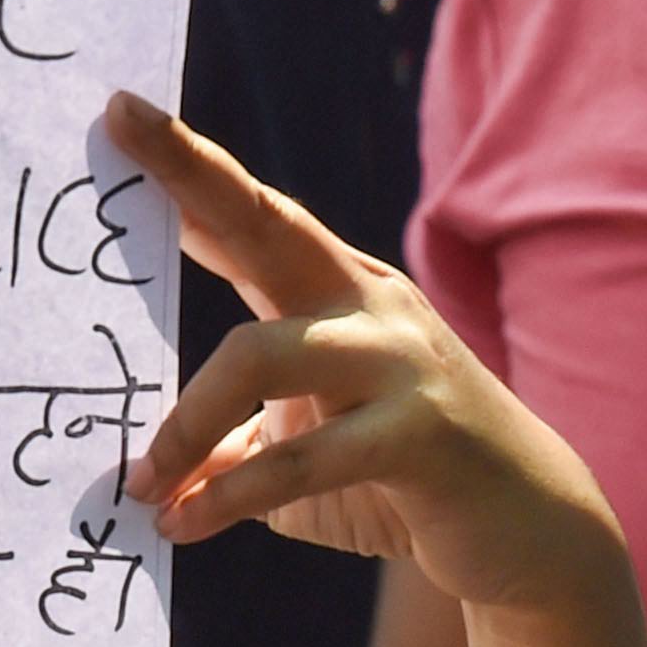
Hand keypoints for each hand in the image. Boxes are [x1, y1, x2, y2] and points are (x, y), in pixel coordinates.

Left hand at [112, 95, 622, 615]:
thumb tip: (145, 477)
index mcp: (338, 292)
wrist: (528, 534)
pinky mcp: (422, 434)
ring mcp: (401, 361)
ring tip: (145, 485)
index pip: (251, 217)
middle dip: (190, 172)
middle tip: (117, 118)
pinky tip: (184, 526)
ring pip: (263, 352)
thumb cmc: (396, 484)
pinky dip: (232, 495)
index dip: (187, 169)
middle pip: (267, 224)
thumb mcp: (299, 455)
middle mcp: (370, 304)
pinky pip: (302, 457)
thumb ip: (229, 447)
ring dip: (188, 421)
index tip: (121, 113)